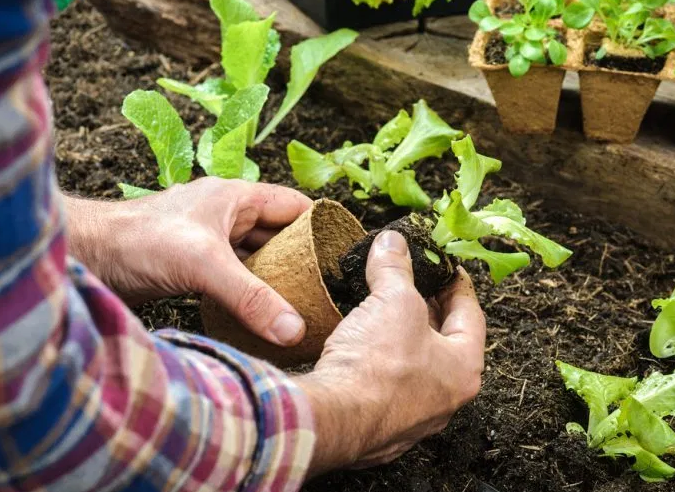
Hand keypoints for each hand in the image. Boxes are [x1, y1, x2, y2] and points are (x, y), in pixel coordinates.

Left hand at [65, 177, 311, 345]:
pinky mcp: (195, 265)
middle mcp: (227, 216)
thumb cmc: (139, 241)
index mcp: (237, 198)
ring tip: (303, 304)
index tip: (343, 256)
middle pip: (279, 235)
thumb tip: (295, 329)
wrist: (87, 256)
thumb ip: (252, 298)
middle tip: (327, 289)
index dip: (322, 226)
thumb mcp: (204, 265)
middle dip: (302, 259)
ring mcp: (211, 241)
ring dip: (276, 278)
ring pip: (257, 258)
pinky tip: (263, 313)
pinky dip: (251, 292)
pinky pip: (236, 276)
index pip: (295, 207)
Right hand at [295, 231, 485, 474]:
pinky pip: (386, 388)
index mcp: (464, 368)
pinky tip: (362, 348)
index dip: (457, 285)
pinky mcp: (380, 428)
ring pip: (415, 368)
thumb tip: (392, 242)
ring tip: (384, 311)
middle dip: (428, 311)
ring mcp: (413, 418)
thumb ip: (395, 268)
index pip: (471, 316)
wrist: (334, 419)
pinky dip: (379, 364)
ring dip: (402, 338)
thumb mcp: (392, 300)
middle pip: (444, 343)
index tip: (447, 269)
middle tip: (415, 286)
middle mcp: (445, 399)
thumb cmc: (378, 364)